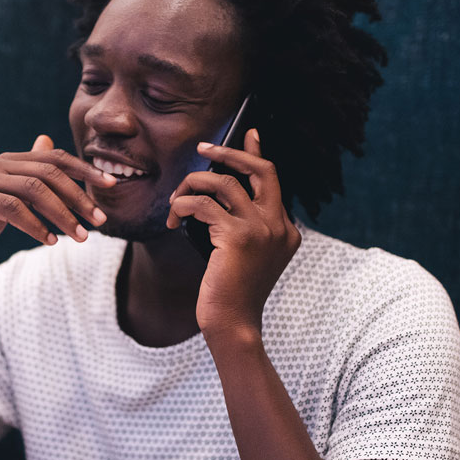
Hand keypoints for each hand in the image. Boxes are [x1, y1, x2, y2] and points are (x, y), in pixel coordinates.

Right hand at [0, 135, 116, 266]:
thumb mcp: (6, 197)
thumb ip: (29, 175)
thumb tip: (48, 144)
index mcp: (10, 161)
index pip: (55, 159)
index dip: (85, 170)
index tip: (111, 184)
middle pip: (49, 172)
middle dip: (79, 196)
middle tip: (99, 220)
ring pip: (34, 190)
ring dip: (62, 214)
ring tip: (80, 237)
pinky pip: (12, 209)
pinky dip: (34, 226)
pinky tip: (48, 241)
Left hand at [166, 129, 300, 337]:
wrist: (233, 324)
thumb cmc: (231, 293)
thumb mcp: (243, 255)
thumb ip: (241, 225)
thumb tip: (217, 192)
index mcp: (286, 230)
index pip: (271, 181)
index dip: (255, 155)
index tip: (249, 135)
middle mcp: (280, 226)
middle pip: (261, 169)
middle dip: (230, 152)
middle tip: (205, 147)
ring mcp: (262, 230)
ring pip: (224, 183)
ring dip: (192, 185)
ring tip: (176, 201)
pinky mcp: (238, 236)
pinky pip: (203, 205)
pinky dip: (182, 206)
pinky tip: (173, 218)